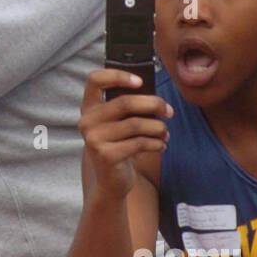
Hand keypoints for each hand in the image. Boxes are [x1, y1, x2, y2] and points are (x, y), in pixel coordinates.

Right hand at [78, 68, 171, 202]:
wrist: (110, 180)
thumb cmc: (120, 144)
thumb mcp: (119, 123)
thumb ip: (129, 107)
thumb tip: (156, 99)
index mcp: (89, 107)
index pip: (95, 80)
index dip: (118, 75)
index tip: (140, 81)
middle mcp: (87, 121)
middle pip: (125, 102)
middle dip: (154, 104)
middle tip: (169, 111)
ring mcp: (94, 139)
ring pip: (136, 124)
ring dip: (158, 128)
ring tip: (165, 133)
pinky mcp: (106, 156)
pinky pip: (139, 143)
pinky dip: (156, 143)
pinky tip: (161, 145)